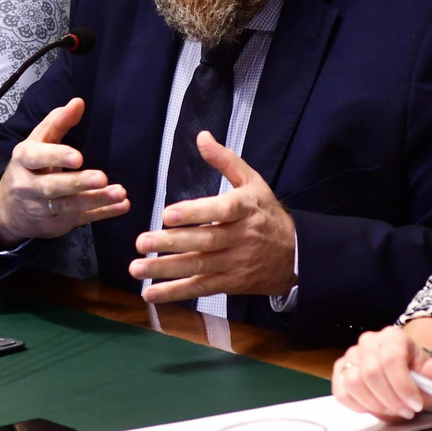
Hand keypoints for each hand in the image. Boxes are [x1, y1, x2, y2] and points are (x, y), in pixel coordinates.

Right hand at [0, 98, 129, 245]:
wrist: (10, 208)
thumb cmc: (30, 166)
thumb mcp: (38, 142)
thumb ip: (57, 122)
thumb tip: (78, 102)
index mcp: (24, 160)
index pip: (36, 157)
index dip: (56, 157)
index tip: (79, 157)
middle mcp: (29, 186)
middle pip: (52, 186)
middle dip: (77, 183)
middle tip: (102, 177)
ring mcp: (43, 207)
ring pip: (69, 205)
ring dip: (96, 199)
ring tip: (120, 193)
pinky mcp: (58, 223)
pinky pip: (82, 218)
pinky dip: (103, 213)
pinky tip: (122, 206)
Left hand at [130, 131, 295, 302]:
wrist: (295, 254)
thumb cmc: (266, 213)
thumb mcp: (253, 182)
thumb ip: (225, 161)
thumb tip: (201, 137)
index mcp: (245, 208)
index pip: (221, 210)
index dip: (195, 212)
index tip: (167, 214)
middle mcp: (240, 237)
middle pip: (204, 241)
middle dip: (170, 243)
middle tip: (140, 242)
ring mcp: (234, 263)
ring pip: (198, 267)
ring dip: (165, 269)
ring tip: (136, 268)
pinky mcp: (229, 283)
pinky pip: (200, 288)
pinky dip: (175, 293)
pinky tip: (151, 293)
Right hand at [332, 325, 431, 421]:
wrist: (403, 374)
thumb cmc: (418, 374)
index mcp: (393, 337)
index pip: (391, 359)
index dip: (403, 386)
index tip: (416, 405)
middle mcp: (368, 342)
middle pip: (371, 372)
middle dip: (390, 399)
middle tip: (406, 412)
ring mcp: (351, 356)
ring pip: (354, 382)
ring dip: (374, 404)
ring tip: (391, 411)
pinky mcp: (340, 371)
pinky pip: (341, 392)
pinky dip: (357, 405)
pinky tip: (373, 408)